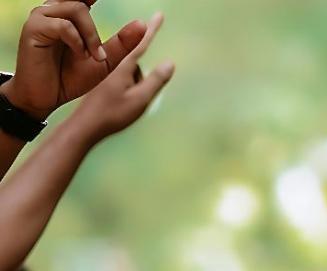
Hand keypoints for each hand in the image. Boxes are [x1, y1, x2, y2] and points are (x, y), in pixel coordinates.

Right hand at [4, 2, 149, 119]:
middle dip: (95, 30)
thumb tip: (142, 23)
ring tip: (89, 57)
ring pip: (76, 8)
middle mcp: (55, 11)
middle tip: (99, 56)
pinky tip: (78, 55)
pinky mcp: (33, 28)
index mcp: (70, 15)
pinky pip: (63, 25)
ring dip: (90, 36)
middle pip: (82, 2)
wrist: (48, 97)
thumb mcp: (105, 61)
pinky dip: (77, 41)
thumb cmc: (72, 78)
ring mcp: (42, 17)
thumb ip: (123, 43)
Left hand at [65, 11, 171, 144]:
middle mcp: (114, 68)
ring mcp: (108, 77)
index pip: (141, 44)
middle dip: (143, 77)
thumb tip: (170, 63)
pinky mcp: (104, 86)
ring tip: (124, 107)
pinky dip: (126, 94)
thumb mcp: (139, 99)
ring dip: (134, 88)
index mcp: (123, 67)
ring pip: (130, 76)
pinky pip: (123, 85)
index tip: (158, 15)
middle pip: (137, 65)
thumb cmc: (111, 114)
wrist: (83, 127)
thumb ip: (156, 80)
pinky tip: (119, 107)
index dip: (151, 30)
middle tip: (135, 99)